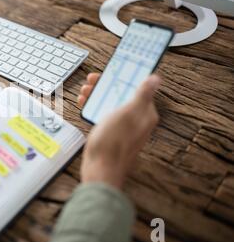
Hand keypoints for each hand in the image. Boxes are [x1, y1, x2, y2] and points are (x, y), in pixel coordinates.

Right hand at [77, 73, 160, 188]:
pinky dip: (94, 109)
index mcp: (145, 114)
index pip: (136, 88)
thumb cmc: (114, 143)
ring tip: (84, 92)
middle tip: (91, 81)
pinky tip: (84, 105)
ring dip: (97, 96)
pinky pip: (104, 116)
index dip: (122, 78)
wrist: (100, 170)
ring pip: (111, 105)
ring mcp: (123, 129)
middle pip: (121, 95)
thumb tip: (156, 79)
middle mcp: (136, 121)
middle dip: (105, 86)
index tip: (110, 71)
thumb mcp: (127, 113)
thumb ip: (142, 95)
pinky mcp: (112, 135)